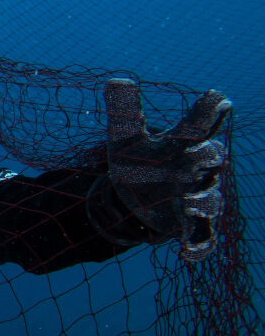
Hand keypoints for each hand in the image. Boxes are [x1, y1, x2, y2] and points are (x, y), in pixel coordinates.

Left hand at [104, 79, 230, 260]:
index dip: (209, 111)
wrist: (135, 199)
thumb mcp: (124, 140)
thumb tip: (116, 80)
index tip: (218, 98)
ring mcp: (196, 198)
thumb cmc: (137, 163)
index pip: (199, 123)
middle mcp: (195, 169)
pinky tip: (188, 255)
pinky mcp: (192, 225)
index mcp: (181, 144)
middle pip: (211, 159)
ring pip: (210, 199)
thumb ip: (124, 112)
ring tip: (191, 203)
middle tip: (200, 152)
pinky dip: (199, 246)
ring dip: (204, 201)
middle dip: (207, 156)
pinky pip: (203, 238)